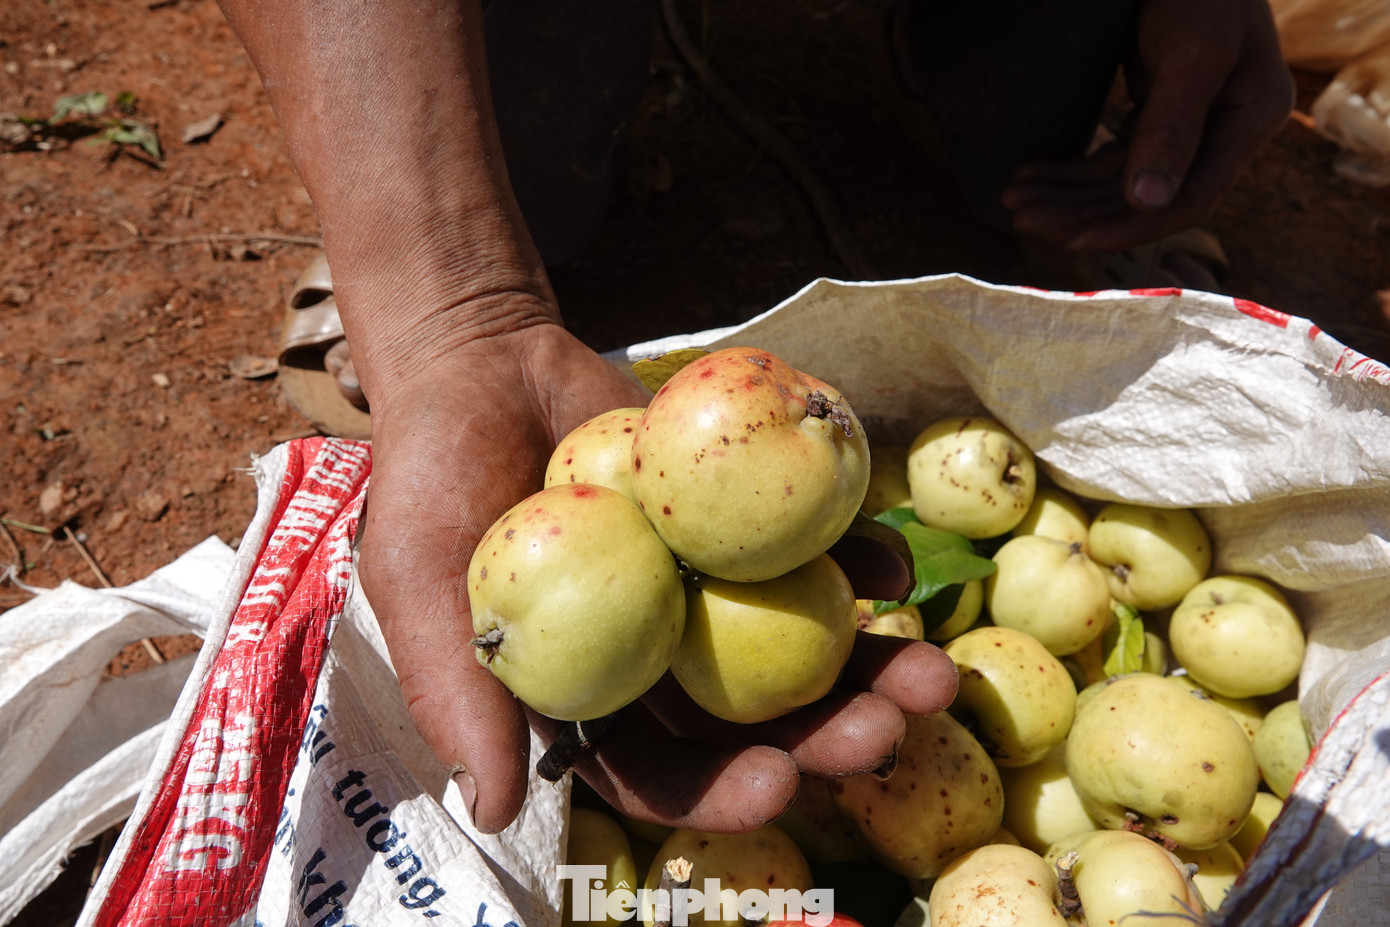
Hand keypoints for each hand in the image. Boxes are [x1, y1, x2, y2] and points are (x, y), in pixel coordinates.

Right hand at [354, 307, 959, 834]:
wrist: (481, 365)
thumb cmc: (432, 475)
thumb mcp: (418, 577)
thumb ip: (455, 689)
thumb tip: (492, 810)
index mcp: (589, 698)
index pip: (658, 772)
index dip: (716, 791)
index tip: (775, 783)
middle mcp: (658, 659)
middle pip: (751, 721)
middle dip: (824, 737)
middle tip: (888, 728)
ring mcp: (708, 593)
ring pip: (798, 646)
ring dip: (870, 666)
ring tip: (935, 671)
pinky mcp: (742, 526)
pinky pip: (811, 551)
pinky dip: (859, 561)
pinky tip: (899, 568)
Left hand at [1002, 0, 1293, 251]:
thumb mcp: (1193, 49)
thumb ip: (1173, 124)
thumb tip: (1147, 201)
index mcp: (1249, 121)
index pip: (1192, 200)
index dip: (1131, 227)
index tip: (1073, 241)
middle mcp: (1223, 131)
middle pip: (1149, 198)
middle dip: (1083, 212)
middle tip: (1023, 219)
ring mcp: (1189, 124)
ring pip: (1122, 181)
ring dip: (1068, 195)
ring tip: (1015, 200)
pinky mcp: (1157, 113)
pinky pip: (1111, 157)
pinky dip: (1071, 170)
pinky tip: (1032, 175)